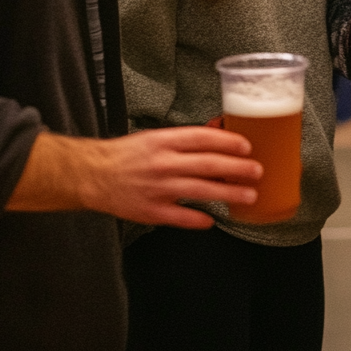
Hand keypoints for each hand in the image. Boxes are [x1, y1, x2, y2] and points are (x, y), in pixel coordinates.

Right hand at [7, 127, 262, 229]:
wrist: (92, 174)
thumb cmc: (129, 154)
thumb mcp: (158, 137)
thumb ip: (187, 138)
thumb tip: (220, 130)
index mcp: (166, 140)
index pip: (203, 139)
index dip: (228, 142)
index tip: (247, 147)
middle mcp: (163, 162)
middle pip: (207, 164)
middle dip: (236, 168)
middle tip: (257, 171)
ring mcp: (158, 188)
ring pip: (200, 190)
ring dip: (227, 193)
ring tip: (249, 195)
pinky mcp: (150, 211)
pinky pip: (179, 216)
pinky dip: (198, 219)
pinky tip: (212, 220)